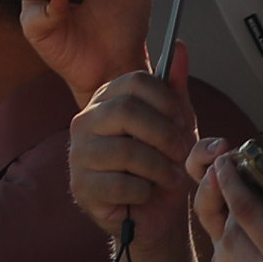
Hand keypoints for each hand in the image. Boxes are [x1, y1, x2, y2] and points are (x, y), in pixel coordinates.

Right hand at [69, 47, 197, 239]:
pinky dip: (145, 191)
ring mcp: (79, 154)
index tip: (183, 124)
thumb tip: (181, 46)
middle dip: (165, 135)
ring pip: (126, 150)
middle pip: (126, 111)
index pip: (136, 82)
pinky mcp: (81, 187)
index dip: (168, 103)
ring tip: (170, 178)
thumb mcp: (176, 124)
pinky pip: (121, 184)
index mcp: (107, 99)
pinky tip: (146, 194)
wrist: (155, 215)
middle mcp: (85, 121)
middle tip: (180, 154)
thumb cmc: (163, 165)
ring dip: (160, 168)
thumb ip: (176, 89)